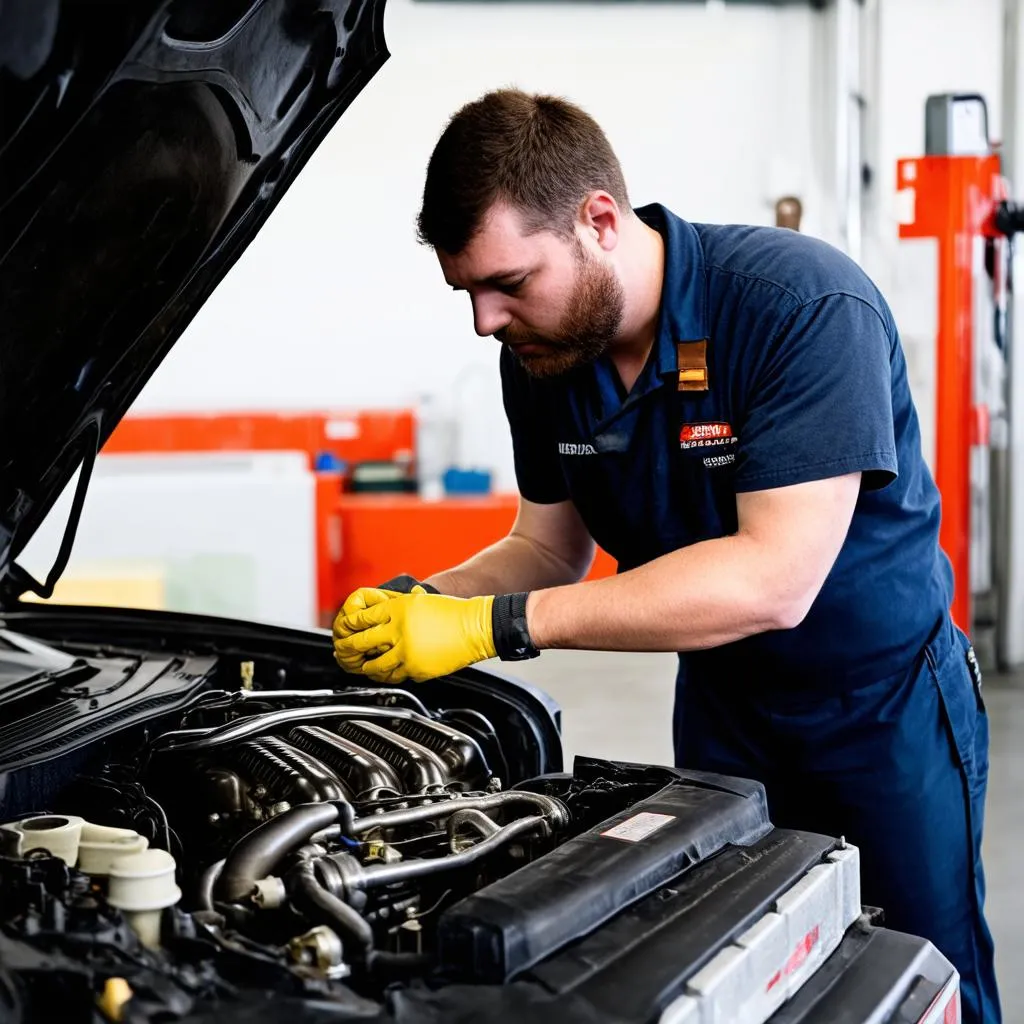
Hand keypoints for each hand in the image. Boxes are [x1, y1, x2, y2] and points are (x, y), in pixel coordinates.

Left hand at [333, 592, 495, 682]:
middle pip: (362, 642)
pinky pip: (395, 676)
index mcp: (398, 610)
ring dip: (366, 667)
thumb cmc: (451, 612)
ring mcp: (407, 652)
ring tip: (363, 666)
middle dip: (349, 648)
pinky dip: (388, 675)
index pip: (363, 618)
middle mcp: (399, 631)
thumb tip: (377, 615)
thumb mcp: (419, 601)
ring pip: (375, 665)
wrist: (475, 627)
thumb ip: (396, 608)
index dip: (350, 624)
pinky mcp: (417, 670)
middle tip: (344, 651)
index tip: (345, 628)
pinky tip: (386, 673)